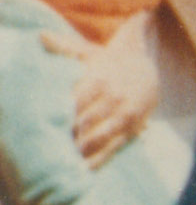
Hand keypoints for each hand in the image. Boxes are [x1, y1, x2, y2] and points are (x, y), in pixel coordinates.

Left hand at [57, 20, 156, 162]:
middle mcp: (113, 98)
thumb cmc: (110, 62)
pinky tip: (85, 168)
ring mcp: (124, 115)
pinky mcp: (132, 129)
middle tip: (50, 146)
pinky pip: (115, 147)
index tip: (45, 124)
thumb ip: (64, 47)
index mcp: (99, 79)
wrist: (146, 68)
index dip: (60, 114)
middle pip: (85, 121)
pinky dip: (100, 159)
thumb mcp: (89, 52)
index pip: (74, 101)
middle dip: (69, 135)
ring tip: (65, 159)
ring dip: (82, 149)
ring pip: (99, 137)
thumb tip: (41, 36)